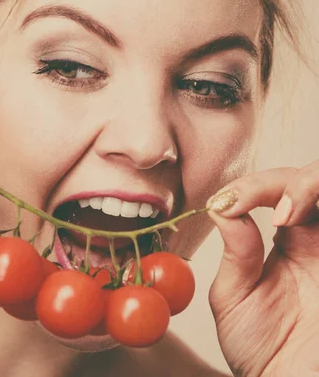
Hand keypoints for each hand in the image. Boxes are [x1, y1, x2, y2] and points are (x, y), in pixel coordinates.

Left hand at [207, 161, 318, 376]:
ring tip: (286, 214)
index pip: (273, 191)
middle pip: (306, 180)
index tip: (225, 203)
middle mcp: (314, 237)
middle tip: (267, 210)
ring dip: (308, 185)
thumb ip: (234, 252)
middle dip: (285, 183)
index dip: (250, 188)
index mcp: (285, 240)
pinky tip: (297, 222)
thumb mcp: (233, 298)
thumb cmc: (263, 351)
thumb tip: (222, 207)